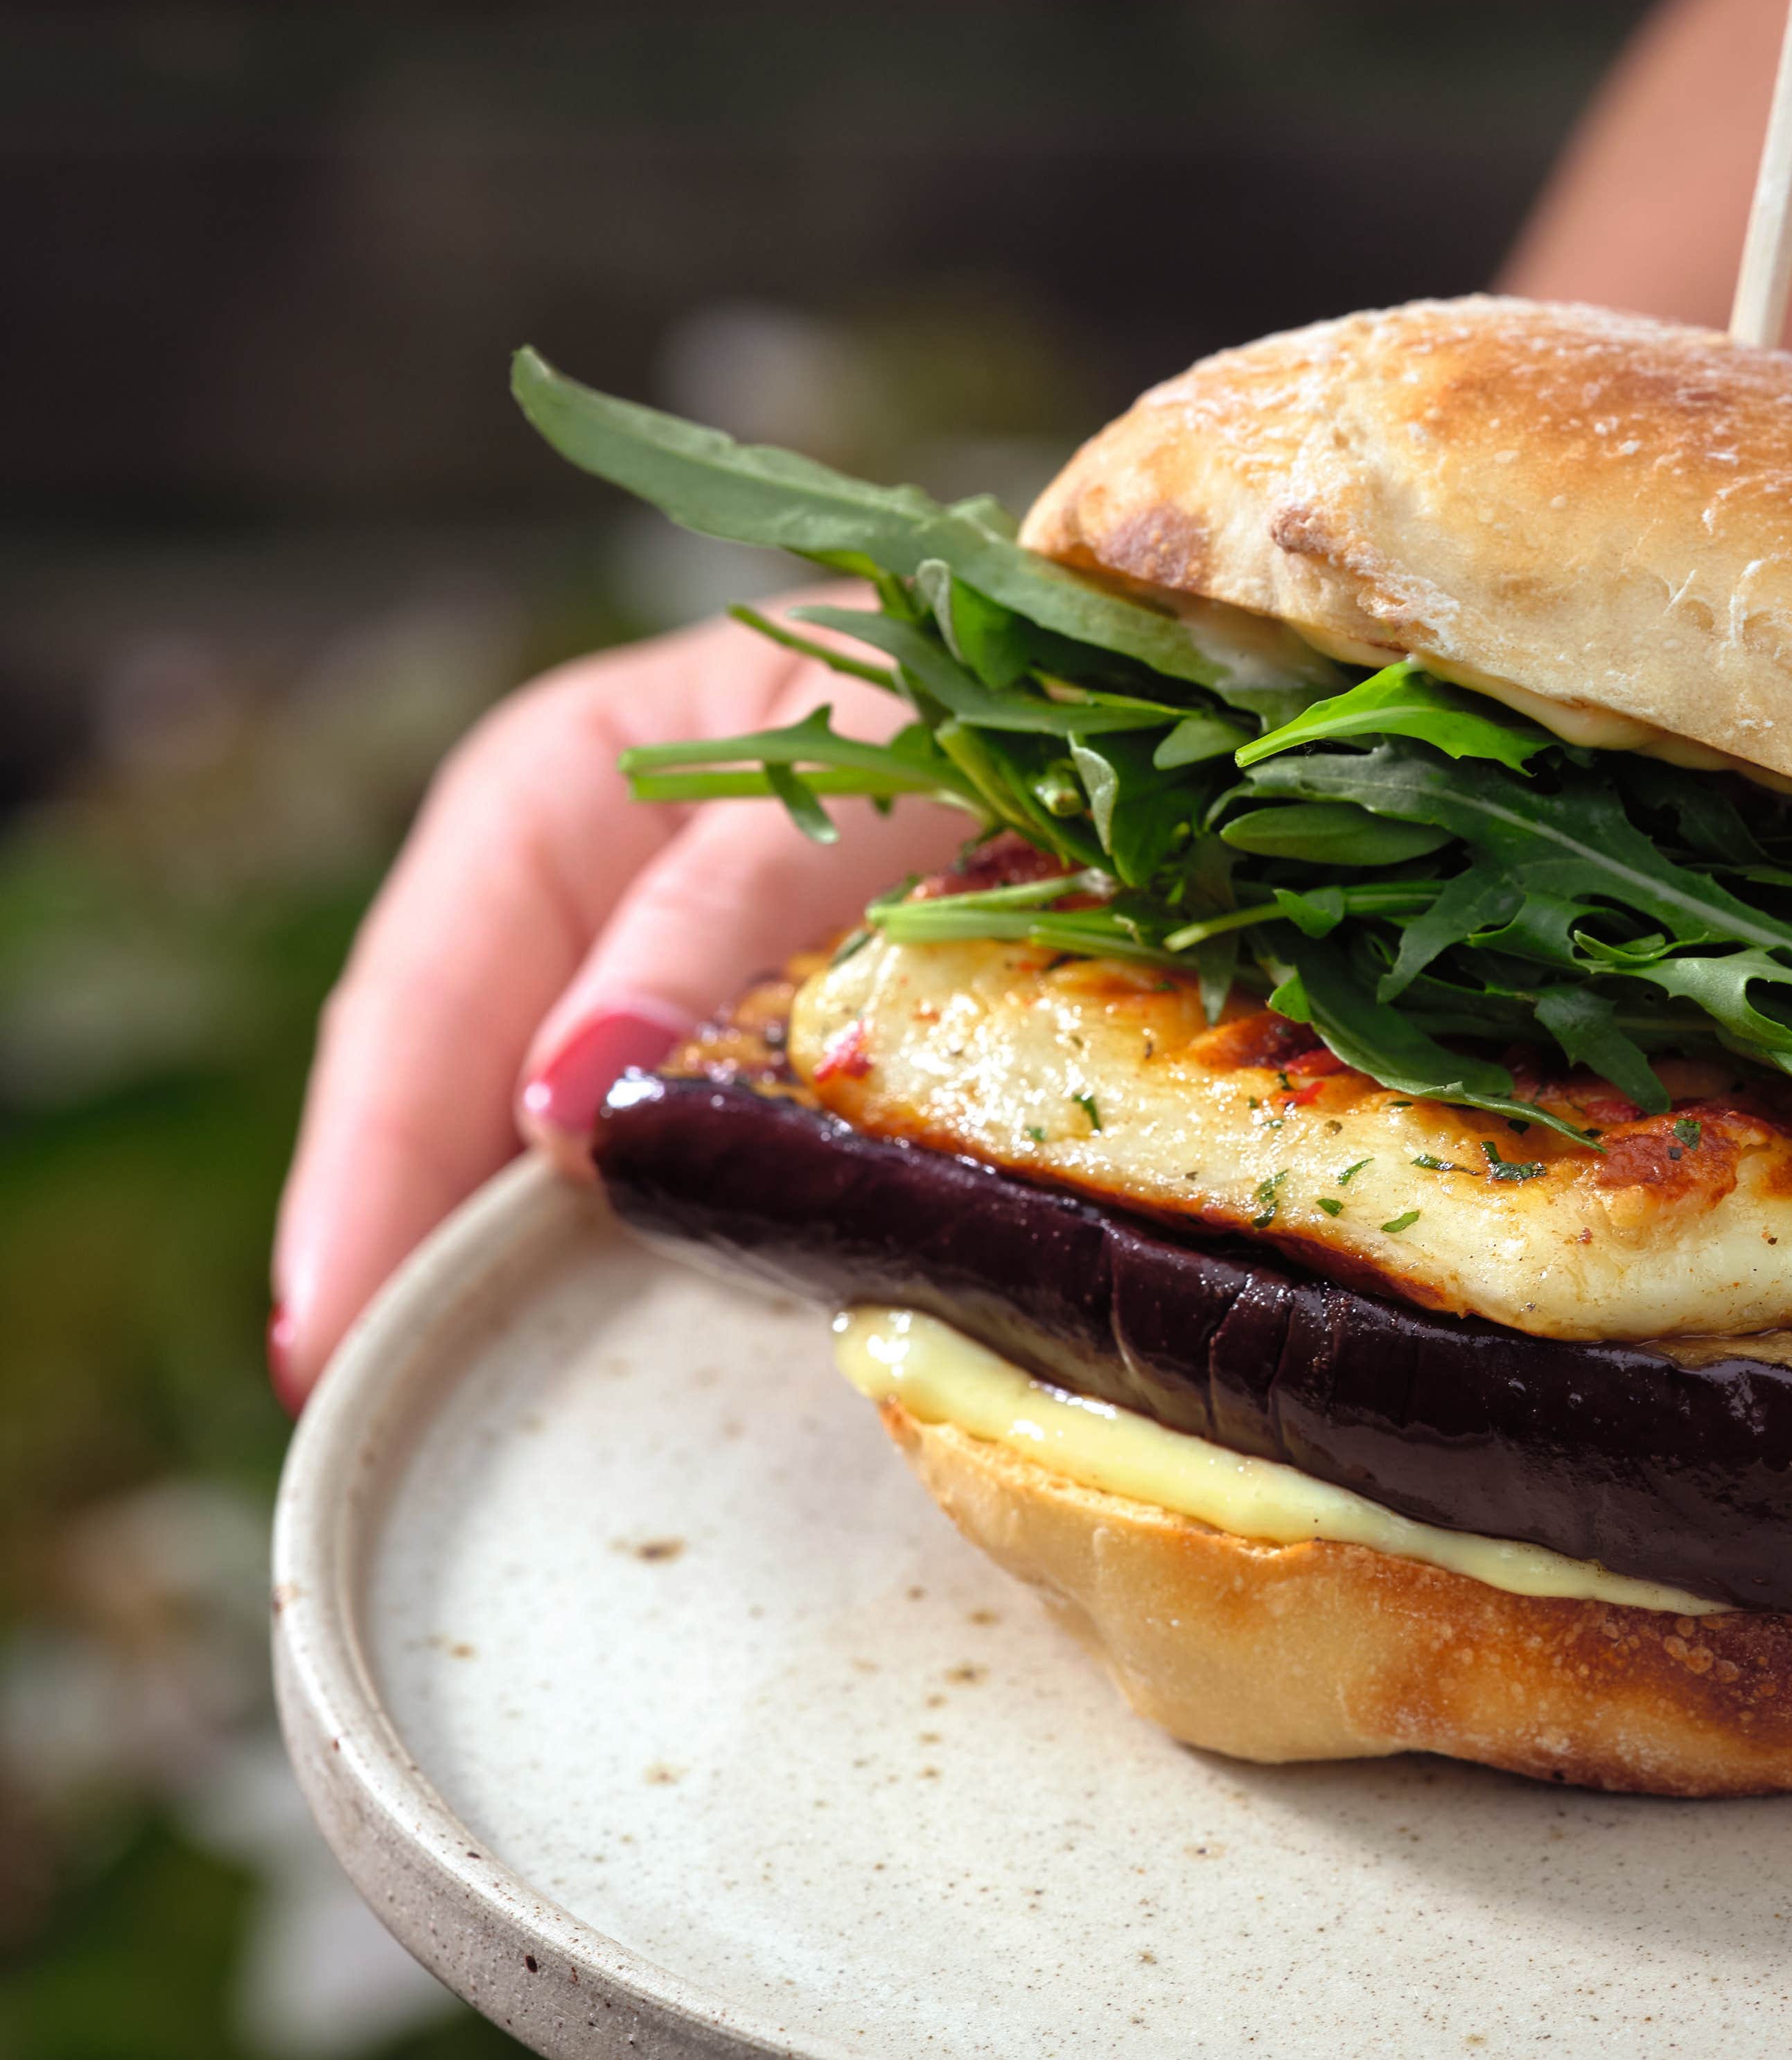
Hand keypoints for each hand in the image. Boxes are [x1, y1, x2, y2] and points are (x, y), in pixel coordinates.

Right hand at [268, 604, 973, 1406]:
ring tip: (456, 1434)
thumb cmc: (995, 680)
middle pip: (458, 1110)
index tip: (324, 1341)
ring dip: (518, 1290)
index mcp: (558, 797)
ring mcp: (684, 998)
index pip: (415, 1012)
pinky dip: (665, 1264)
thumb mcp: (855, 761)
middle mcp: (596, 909)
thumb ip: (718, 912)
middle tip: (363, 1433)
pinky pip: (698, 1184)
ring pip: (567, 1166)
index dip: (362, 1183)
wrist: (1143, 694)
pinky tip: (635, 1363)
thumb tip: (563, 1111)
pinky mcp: (789, 1074)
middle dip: (405, 1268)